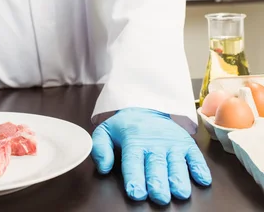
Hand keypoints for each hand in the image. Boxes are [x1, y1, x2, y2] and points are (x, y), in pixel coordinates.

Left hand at [92, 108, 211, 205]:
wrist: (146, 108)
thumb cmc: (126, 127)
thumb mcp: (106, 131)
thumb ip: (100, 148)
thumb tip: (103, 167)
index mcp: (133, 141)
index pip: (133, 161)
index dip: (135, 177)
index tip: (136, 192)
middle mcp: (154, 143)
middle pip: (156, 165)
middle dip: (158, 181)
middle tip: (160, 196)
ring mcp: (172, 143)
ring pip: (176, 163)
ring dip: (179, 177)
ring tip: (180, 192)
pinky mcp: (186, 144)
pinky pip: (195, 156)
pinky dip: (200, 167)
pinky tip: (203, 179)